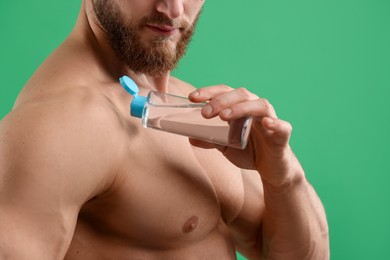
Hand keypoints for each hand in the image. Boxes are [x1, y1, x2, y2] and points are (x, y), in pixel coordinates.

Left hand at [188, 85, 302, 187]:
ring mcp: (270, 120)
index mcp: (241, 107)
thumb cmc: (250, 152)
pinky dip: (275, 123)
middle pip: (241, 94)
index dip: (209, 92)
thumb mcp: (225, 146)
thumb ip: (210, 140)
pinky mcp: (282, 135)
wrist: (271, 170)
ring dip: (241, 108)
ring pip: (260, 105)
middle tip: (205, 113)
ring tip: (224, 117)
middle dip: (221, 101)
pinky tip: (266, 123)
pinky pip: (282, 126)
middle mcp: (256, 109)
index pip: (225, 92)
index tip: (192, 97)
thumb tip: (190, 137)